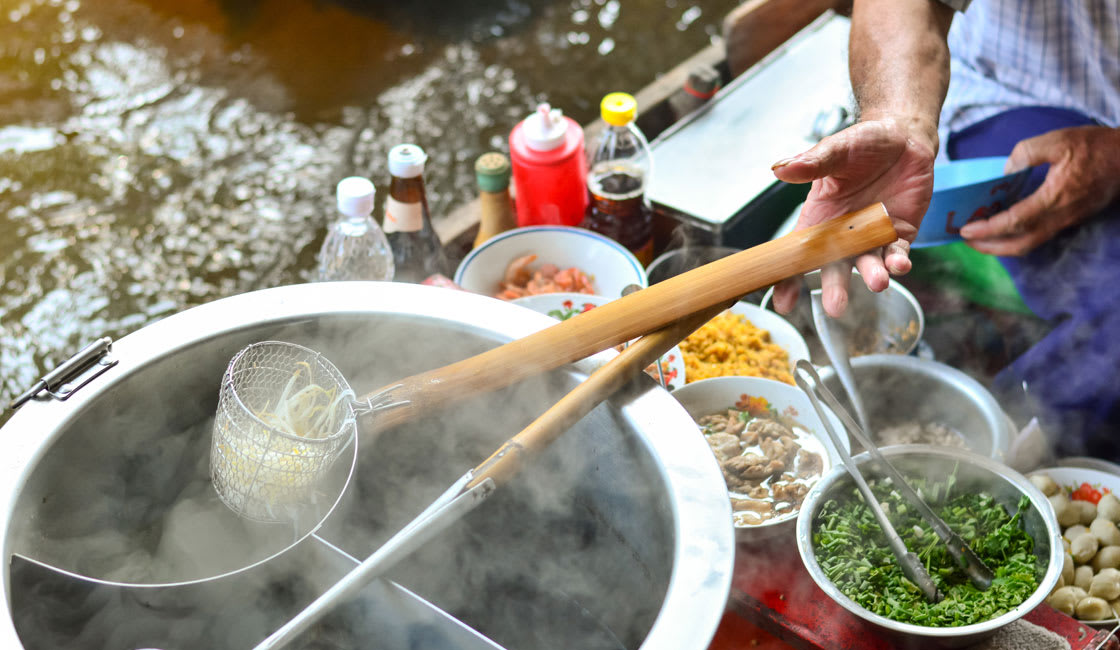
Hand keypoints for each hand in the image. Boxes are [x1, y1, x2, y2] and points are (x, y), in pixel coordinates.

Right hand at [770, 117, 935, 316]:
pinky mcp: (900, 232)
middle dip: (835, 288)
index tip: (783, 304)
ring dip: (872, 276)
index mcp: (819, 218)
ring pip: (869, 264)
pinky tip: (900, 265)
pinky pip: (898, 253)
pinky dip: (899, 261)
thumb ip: (811, 163)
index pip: (799, 254)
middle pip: (835, 267)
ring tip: (878, 282)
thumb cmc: (863, 144)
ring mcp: (872, 236)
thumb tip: (780, 169)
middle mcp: (843, 234)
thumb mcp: (835, 150)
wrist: (903, 137)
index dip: (789, 279)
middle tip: (835, 307)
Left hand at [959, 126, 1119, 255]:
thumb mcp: (1058, 141)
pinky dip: (1018, 236)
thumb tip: (1006, 172)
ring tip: (981, 237)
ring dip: (1003, 245)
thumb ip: (1026, 153)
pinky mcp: (1071, 218)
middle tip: (966, 241)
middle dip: (990, 247)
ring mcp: (1067, 220)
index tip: (966, 230)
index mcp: (1054, 198)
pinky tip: (1005, 225)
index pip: (1015, 223)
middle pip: (1020, 244)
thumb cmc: (1095, 147)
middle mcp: (1060, 216)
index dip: (988, 230)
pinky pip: (1040, 235)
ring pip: (1031, 243)